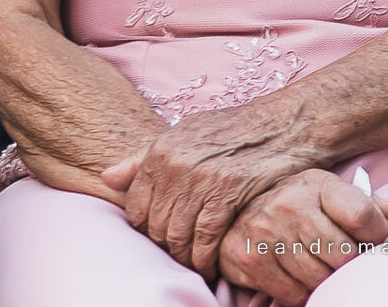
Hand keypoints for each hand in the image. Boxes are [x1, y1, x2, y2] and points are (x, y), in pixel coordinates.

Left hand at [99, 105, 317, 278]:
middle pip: (155, 225)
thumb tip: (107, 177)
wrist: (280, 125)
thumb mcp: (181, 134)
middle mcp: (175, 164)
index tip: (157, 236)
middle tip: (177, 252)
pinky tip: (209, 262)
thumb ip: (142, 158)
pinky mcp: (228, 193)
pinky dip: (205, 256)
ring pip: (178, 235)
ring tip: (192, 261)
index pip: (135, 206)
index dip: (144, 228)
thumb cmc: (230, 130)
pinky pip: (205, 238)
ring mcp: (201, 179)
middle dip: (164, 245)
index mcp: (159, 150)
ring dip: (184, 255)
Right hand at [217, 170, 387, 304]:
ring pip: (319, 278)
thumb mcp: (329, 194)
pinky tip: (295, 274)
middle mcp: (288, 204)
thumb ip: (365, 204)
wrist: (236, 210)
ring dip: (323, 279)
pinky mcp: (250, 258)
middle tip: (339, 258)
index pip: (362, 216)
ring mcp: (266, 232)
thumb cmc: (296, 205)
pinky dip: (300, 291)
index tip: (370, 240)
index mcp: (316, 185)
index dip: (376, 235)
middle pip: (344, 255)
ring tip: (316, 264)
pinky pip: (294, 293)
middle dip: (348, 263)